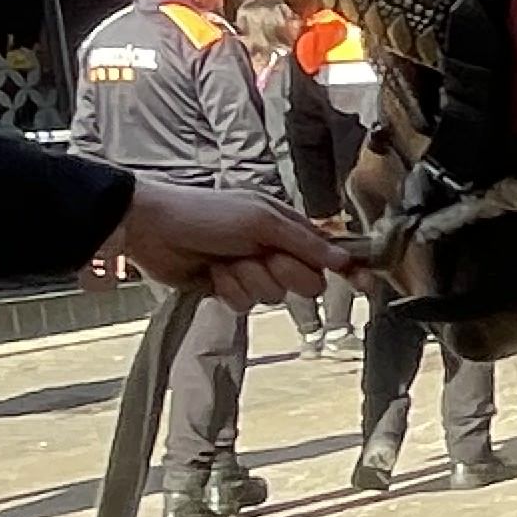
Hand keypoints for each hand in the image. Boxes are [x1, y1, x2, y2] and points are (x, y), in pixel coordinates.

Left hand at [101, 179, 343, 306]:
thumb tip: (343, 260)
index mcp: (287, 227)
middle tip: (261, 257)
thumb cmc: (206, 213)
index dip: (348, 268)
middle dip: (283, 272)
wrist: (151, 228)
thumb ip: (304, 242)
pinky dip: (229, 289)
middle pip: (306, 281)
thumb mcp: (260, 220)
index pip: (329, 252)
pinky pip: (245, 304)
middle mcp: (274, 250)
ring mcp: (251, 272)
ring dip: (248, 280)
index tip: (365, 284)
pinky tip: (212, 274)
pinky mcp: (229, 290)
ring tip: (226, 262)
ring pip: (274, 295)